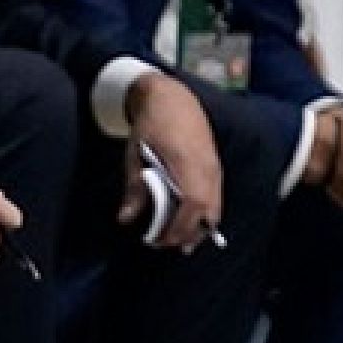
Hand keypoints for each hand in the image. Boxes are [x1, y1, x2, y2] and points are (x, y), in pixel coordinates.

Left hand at [122, 73, 222, 251]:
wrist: (173, 98)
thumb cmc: (152, 125)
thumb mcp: (136, 156)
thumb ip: (135, 189)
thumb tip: (126, 219)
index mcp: (187, 166)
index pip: (192, 206)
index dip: (178, 228)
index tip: (159, 241)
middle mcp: (207, 170)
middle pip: (208, 213)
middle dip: (190, 234)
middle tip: (167, 244)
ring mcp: (215, 169)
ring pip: (215, 208)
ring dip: (200, 227)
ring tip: (182, 240)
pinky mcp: (215, 167)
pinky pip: (216, 198)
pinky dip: (205, 214)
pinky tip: (191, 220)